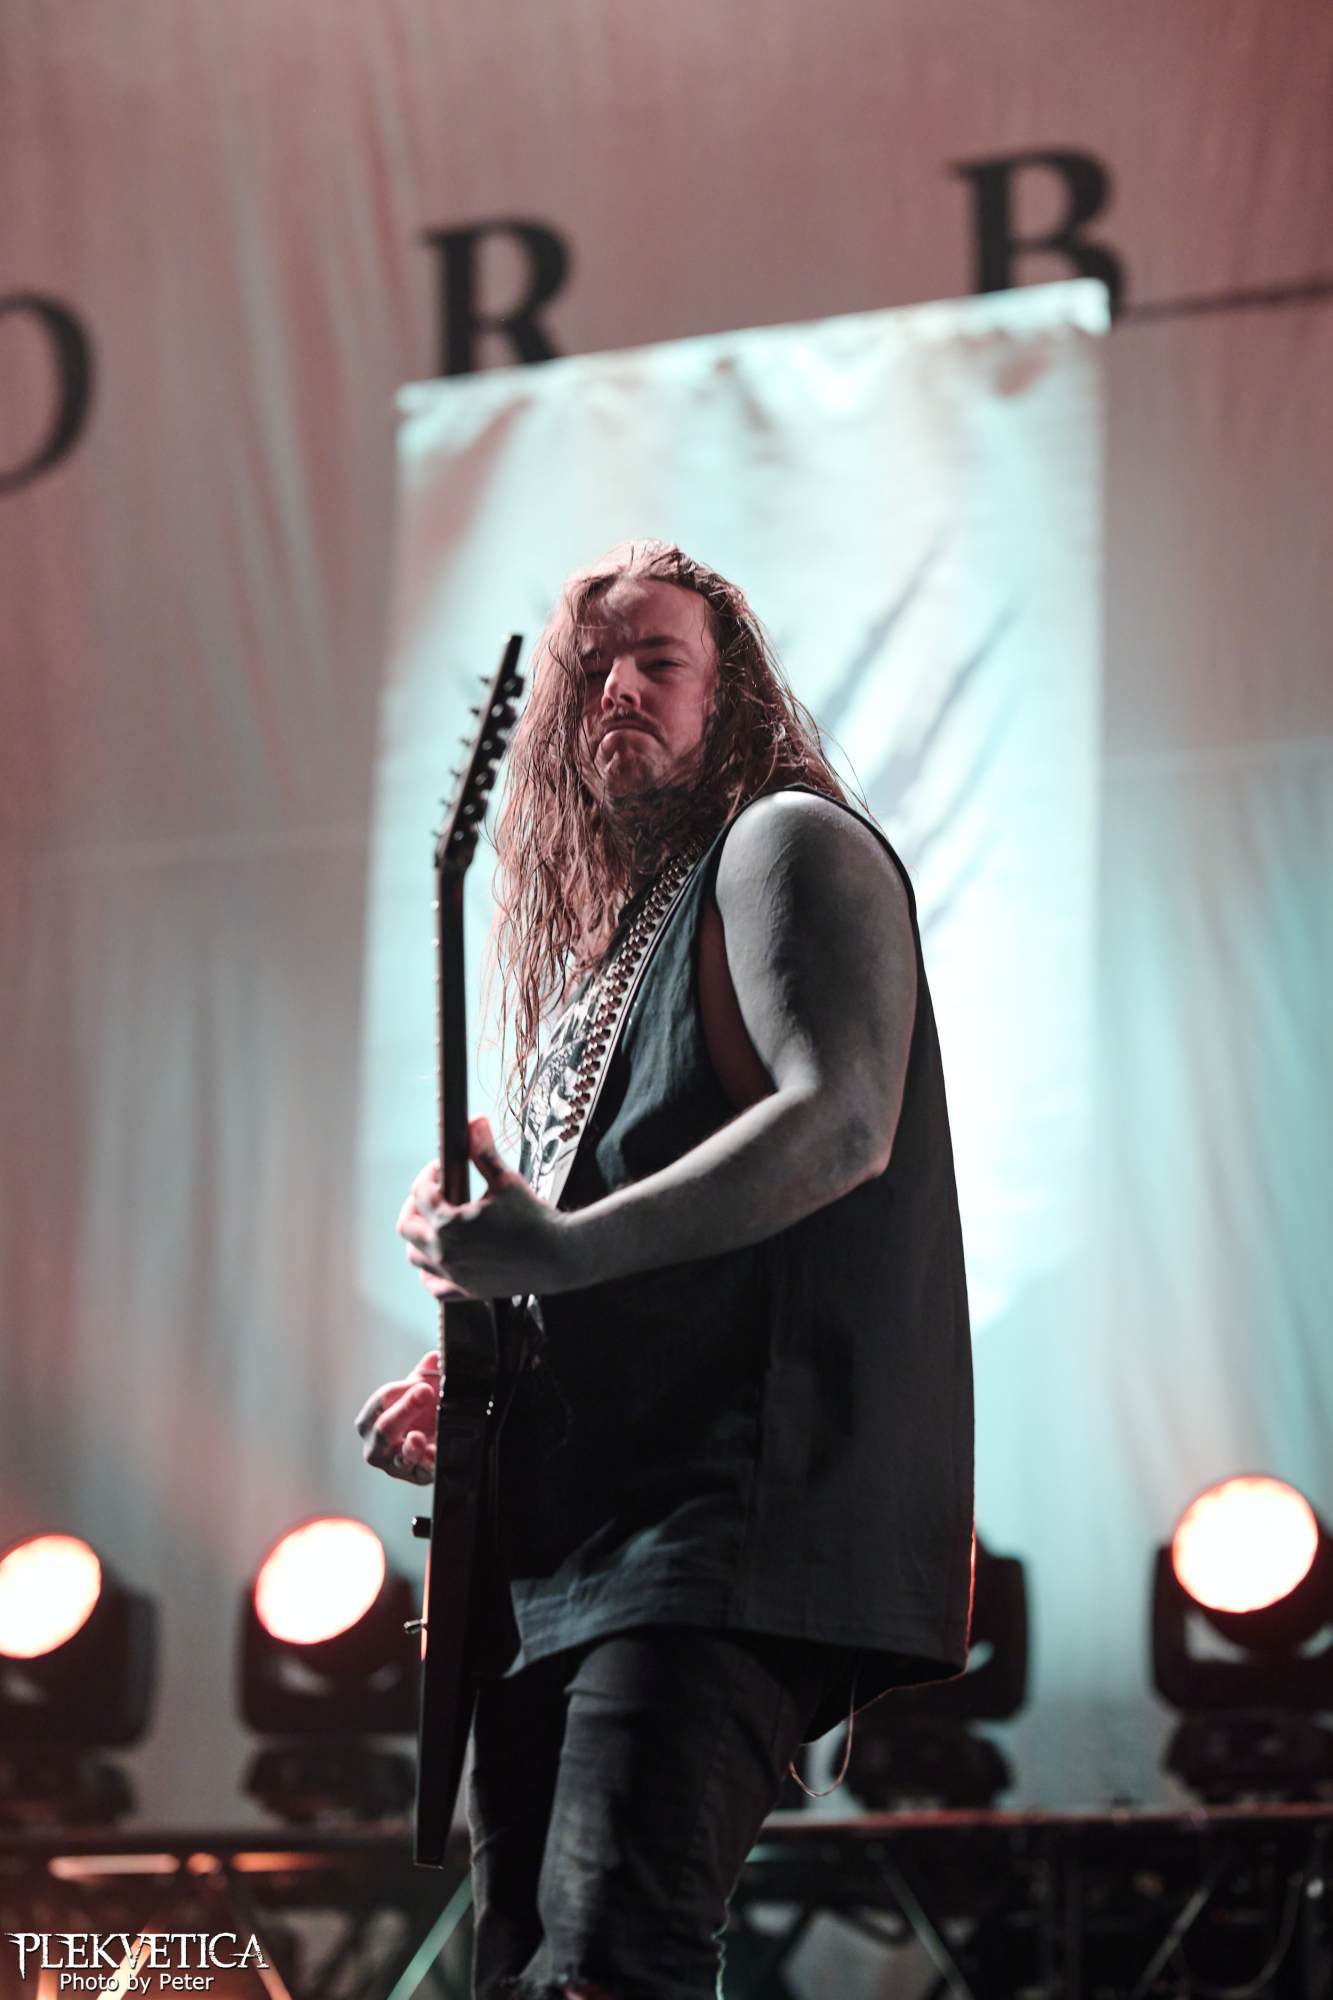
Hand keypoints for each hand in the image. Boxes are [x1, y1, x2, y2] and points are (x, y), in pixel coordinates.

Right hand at [355, 1349, 438, 1483]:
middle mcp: (377, 1446)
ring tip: (419, 1438)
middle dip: (404, 1409)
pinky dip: (429, 1465)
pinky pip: (423, 1473)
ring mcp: (396, 1465)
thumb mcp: (419, 1390)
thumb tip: (435, 1357)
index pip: (378, 1403)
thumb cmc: (418, 1414)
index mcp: (371, 1421)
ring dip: (410, 1448)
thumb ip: (425, 1374)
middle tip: (425, 1391)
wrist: (433, 1441)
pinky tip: (435, 1455)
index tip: (421, 1382)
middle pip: (384, 1429)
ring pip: (400, 1458)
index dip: (398, 1391)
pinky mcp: (417, 1477)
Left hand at [397, 1116, 577, 1298]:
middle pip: (407, 1226)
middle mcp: (445, 1251)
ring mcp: (454, 1274)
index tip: (442, 1170)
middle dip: (416, 1205)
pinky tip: (443, 1258)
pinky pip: (435, 1287)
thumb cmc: (535, 1218)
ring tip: (438, 1224)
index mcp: (449, 1223)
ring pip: (416, 1257)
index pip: (420, 1193)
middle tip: (435, 1195)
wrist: (559, 1256)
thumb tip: (475, 1121)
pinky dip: (431, 1273)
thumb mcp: (507, 1181)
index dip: (429, 1175)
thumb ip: (484, 1152)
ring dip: (421, 1238)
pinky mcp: (467, 1291)